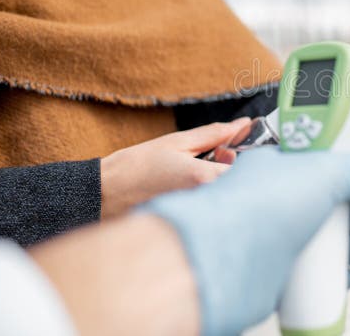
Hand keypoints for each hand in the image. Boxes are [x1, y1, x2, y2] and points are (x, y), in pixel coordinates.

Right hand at [100, 117, 250, 218]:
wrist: (104, 194)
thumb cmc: (137, 167)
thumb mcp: (177, 142)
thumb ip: (215, 134)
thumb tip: (242, 126)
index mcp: (203, 178)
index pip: (245, 168)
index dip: (240, 155)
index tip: (228, 147)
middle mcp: (204, 200)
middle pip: (238, 184)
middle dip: (231, 169)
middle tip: (210, 158)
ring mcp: (197, 214)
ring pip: (225, 195)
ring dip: (220, 181)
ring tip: (193, 173)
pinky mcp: (190, 222)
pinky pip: (211, 206)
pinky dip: (208, 194)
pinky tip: (187, 187)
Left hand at [141, 146, 349, 335]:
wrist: (221, 265)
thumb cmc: (259, 208)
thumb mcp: (325, 169)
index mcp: (280, 165)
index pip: (325, 162)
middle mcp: (276, 199)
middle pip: (333, 203)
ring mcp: (275, 237)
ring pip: (328, 238)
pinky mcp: (276, 273)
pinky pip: (315, 272)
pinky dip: (336, 274)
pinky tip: (345, 274)